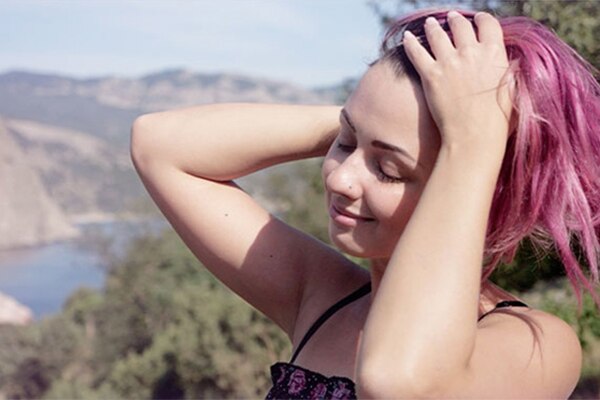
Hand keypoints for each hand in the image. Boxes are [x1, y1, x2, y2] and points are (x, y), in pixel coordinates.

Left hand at [403, 11, 512, 153]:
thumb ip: (507, 69)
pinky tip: (406, 37)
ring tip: (430, 23)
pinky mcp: (430, 75)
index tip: (478, 18)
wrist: (475, 134)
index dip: (482, 19)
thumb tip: (507, 61)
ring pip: (437, 35)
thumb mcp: (513, 87)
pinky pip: (417, 52)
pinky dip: (410, 43)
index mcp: (494, 52)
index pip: (488, 24)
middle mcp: (471, 52)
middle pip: (461, 26)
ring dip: (433, 27)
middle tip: (451, 18)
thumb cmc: (498, 119)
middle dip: (455, 20)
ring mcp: (449, 62)